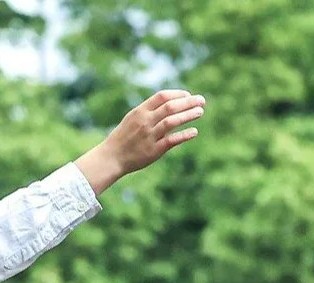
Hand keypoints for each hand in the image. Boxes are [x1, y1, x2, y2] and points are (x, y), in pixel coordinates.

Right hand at [75, 90, 205, 193]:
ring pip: (172, 121)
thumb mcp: (132, 119)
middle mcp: (145, 122)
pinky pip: (171, 141)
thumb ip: (149, 111)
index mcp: (140, 112)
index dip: (178, 94)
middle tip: (202, 101)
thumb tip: (170, 104)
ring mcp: (149, 136)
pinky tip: (194, 132)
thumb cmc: (123, 138)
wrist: (110, 158)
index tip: (188, 96)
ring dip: (188, 115)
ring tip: (200, 112)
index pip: (162, 96)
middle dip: (188, 102)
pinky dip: (184, 135)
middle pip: (170, 107)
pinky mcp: (153, 151)